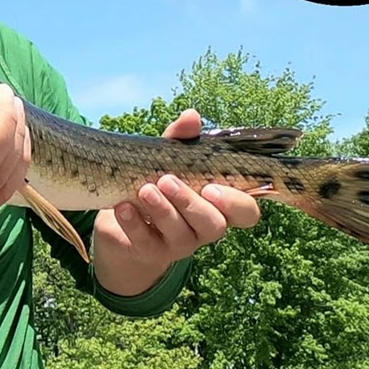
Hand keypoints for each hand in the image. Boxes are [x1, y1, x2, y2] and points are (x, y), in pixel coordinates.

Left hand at [91, 109, 261, 293]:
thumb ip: (180, 139)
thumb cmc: (156, 181)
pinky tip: (122, 207)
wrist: (122, 214)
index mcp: (219, 204)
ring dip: (162, 211)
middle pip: (214, 225)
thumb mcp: (167, 157)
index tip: (211, 186)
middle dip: (191, 203)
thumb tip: (192, 116)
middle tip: (167, 180)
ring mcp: (180, 243)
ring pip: (181, 235)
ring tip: (144, 189)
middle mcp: (205, 227)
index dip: (235, 203)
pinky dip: (134, 223)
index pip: (246, 212)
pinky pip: (146, 242)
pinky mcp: (151, 253)